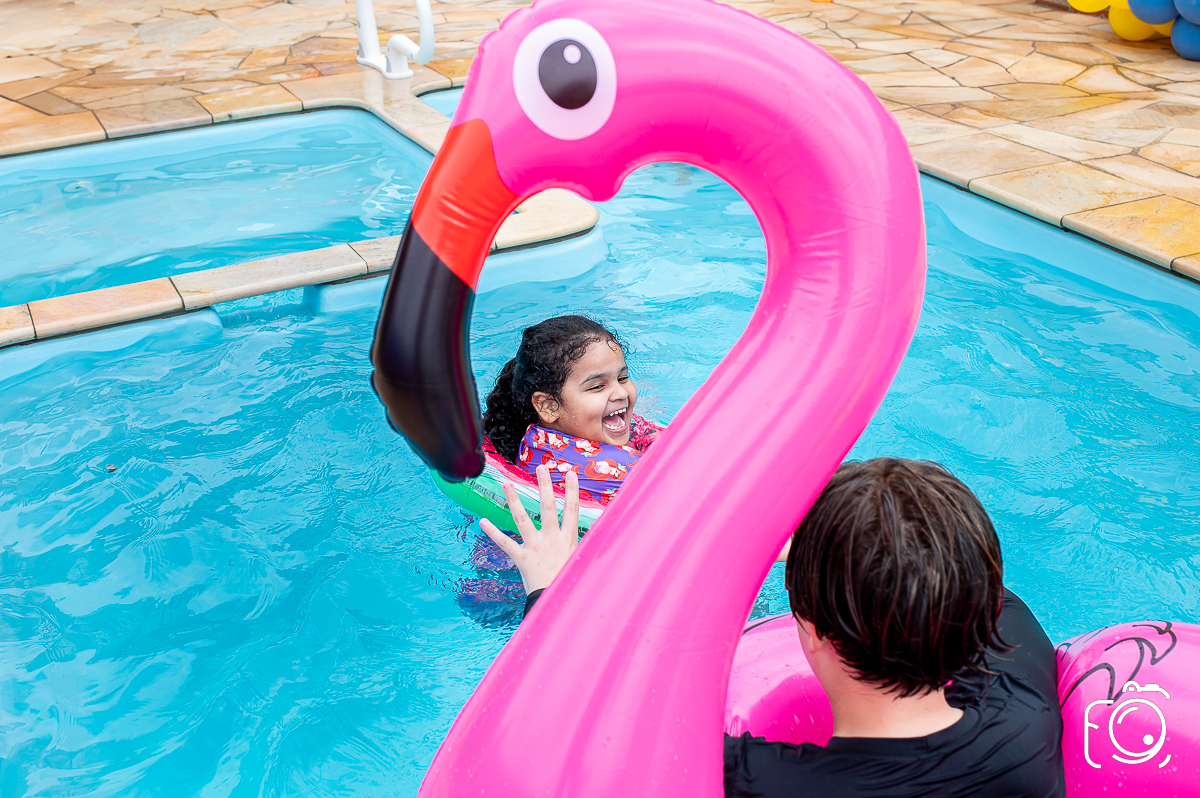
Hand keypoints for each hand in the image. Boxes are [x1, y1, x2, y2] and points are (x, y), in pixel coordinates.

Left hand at [480, 464, 578, 593]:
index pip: (571, 510)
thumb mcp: (580, 558)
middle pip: (548, 507)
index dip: (572, 491)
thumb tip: (597, 525)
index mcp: (567, 538)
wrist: (556, 600)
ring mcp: (535, 547)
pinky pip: (505, 542)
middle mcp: (551, 539)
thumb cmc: (568, 578)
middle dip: (545, 486)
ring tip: (506, 483)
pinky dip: (493, 532)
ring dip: (514, 500)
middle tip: (541, 467)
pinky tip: (482, 521)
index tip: (570, 473)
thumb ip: (582, 539)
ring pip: (522, 519)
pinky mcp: (521, 558)